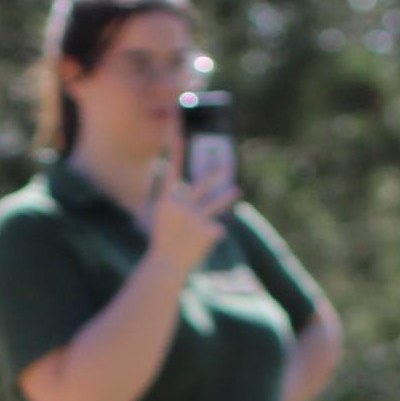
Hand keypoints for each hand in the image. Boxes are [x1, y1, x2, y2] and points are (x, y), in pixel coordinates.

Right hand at [143, 158, 232, 277]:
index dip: (175, 151)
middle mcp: (182, 205)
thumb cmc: (161, 246)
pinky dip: (209, 238)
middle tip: (225, 166)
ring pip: (216, 203)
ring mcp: (196, 217)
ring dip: (227, 197)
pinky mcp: (209, 230)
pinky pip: (215, 230)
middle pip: (201, 185)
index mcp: (167, 202)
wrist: (166, 267)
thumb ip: (176, 206)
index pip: (172, 171)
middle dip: (214, 174)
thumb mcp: (162, 222)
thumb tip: (188, 193)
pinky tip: (200, 247)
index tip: (177, 133)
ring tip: (237, 190)